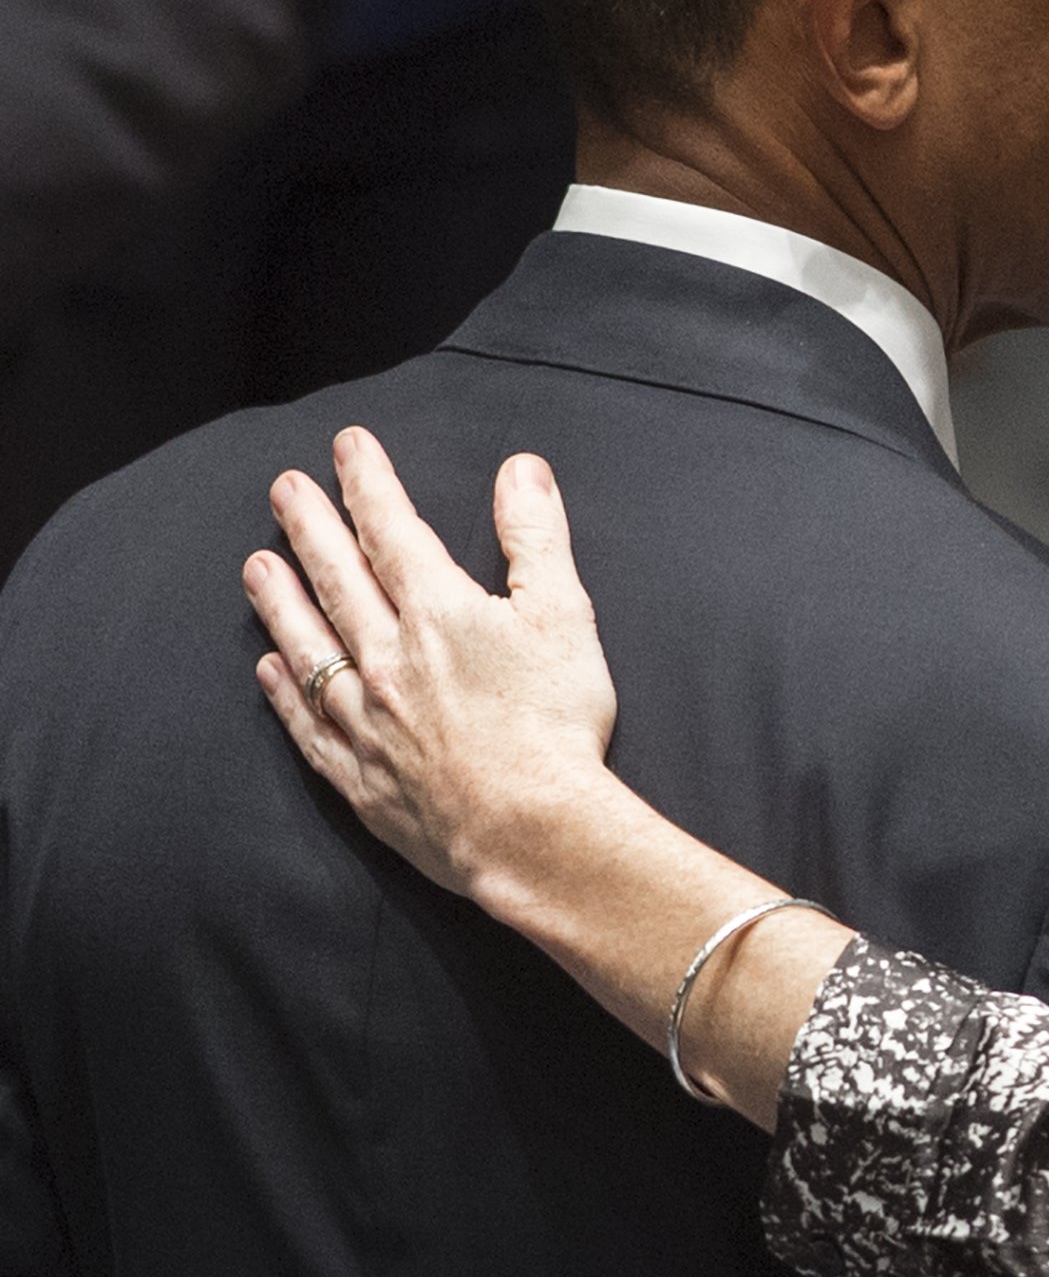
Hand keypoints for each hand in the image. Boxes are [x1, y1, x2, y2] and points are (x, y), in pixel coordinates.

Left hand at [245, 428, 621, 910]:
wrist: (533, 830)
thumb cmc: (558, 723)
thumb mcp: (564, 615)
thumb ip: (537, 538)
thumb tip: (520, 471)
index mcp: (439, 614)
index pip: (394, 532)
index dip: (369, 484)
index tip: (347, 446)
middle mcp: (388, 659)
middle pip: (338, 580)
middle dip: (310, 528)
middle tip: (282, 489)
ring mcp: (367, 721)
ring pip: (310, 647)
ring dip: (280, 602)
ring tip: (255, 566)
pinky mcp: (362, 777)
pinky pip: (308, 725)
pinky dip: (285, 693)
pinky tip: (270, 669)